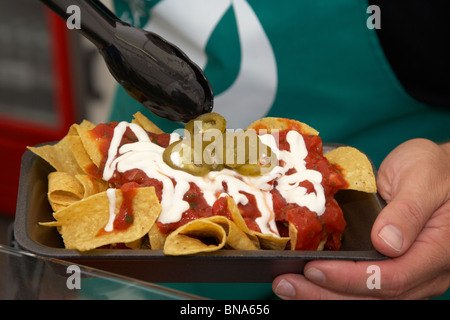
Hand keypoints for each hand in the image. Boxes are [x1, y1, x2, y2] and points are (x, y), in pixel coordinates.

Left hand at [273, 139, 449, 298]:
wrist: (441, 173)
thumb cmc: (435, 170)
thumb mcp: (423, 177)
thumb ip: (408, 210)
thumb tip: (387, 242)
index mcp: (437, 250)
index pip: (390, 277)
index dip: (349, 277)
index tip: (314, 268)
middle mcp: (425, 271)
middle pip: (373, 296)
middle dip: (325, 293)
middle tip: (286, 284)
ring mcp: (410, 274)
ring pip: (367, 298)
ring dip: (324, 296)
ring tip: (288, 287)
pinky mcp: (394, 269)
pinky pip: (365, 287)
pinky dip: (334, 288)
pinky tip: (308, 283)